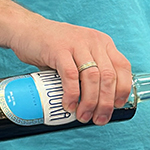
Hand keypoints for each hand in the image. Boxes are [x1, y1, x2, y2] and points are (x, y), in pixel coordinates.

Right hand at [6, 17, 132, 124]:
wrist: (26, 30)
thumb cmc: (53, 48)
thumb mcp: (78, 55)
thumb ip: (89, 73)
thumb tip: (96, 105)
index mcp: (103, 43)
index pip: (123, 67)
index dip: (123, 89)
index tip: (117, 106)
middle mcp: (93, 42)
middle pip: (109, 76)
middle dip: (106, 103)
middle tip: (98, 119)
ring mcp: (76, 44)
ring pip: (92, 77)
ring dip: (90, 102)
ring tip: (83, 116)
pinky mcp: (58, 49)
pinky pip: (71, 76)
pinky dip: (72, 94)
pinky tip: (69, 105)